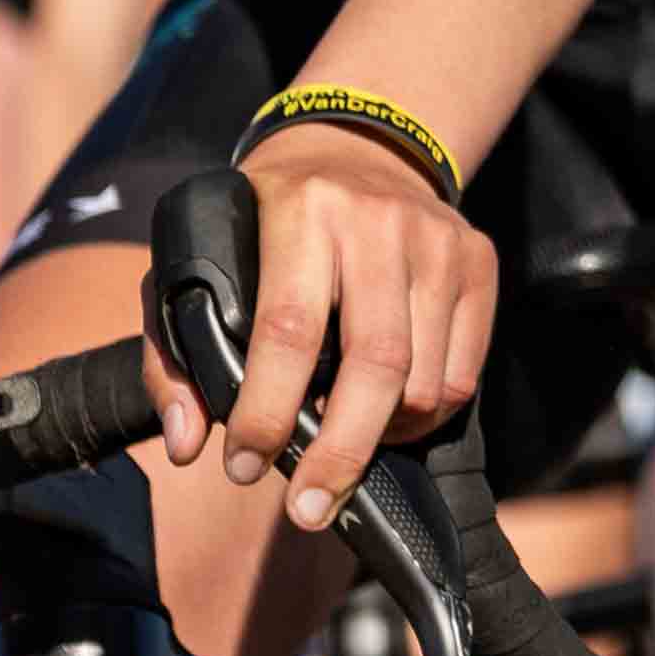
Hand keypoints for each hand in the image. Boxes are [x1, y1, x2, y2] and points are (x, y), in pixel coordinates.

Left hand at [163, 126, 494, 526]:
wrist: (357, 144)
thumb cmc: (262, 221)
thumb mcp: (195, 260)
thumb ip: (175, 354)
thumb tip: (188, 444)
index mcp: (302, 212)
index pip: (290, 329)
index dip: (268, 411)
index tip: (243, 466)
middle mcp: (380, 222)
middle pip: (376, 364)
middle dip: (340, 451)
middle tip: (308, 510)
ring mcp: (440, 242)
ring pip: (427, 380)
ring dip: (383, 438)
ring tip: (343, 450)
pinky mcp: (479, 262)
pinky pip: (463, 374)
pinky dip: (426, 417)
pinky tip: (387, 419)